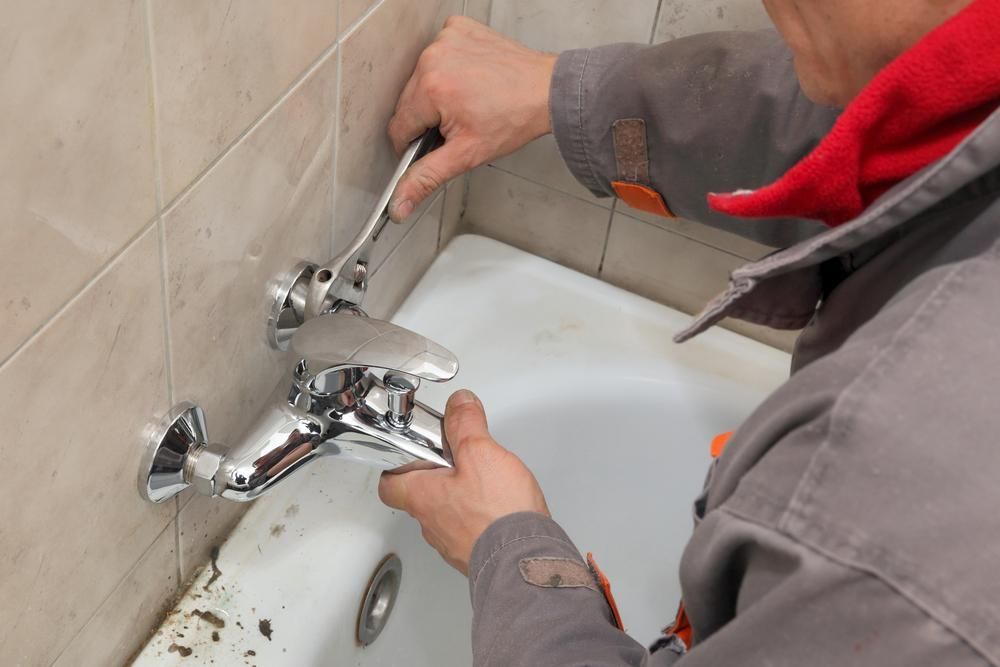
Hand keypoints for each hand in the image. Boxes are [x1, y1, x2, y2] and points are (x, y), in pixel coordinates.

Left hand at [378, 389, 549, 574]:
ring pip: (446, 516)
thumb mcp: (480, 452)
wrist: (524, 562)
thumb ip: (465, 424)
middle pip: (420, 497)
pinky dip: (480, 519)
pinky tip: (500, 509)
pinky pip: (470, 533)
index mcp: (423, 497)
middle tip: (455, 461)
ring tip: (483, 483)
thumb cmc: (498, 515)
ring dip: (460, 499)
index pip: (390, 483)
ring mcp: (453, 544)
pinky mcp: (476, 556)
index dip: (397, 466)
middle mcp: (432, 524)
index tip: (412, 452)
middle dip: (436, 478)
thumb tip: (460, 404)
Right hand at [387, 16, 557, 220]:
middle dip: (428, 118)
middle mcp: (433, 57)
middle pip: (409, 101)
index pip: (399, 127)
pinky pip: (439, 53)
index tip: (437, 144)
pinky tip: (471, 79)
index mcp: (430, 89)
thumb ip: (427, 177)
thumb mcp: (466, 155)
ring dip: (437, 93)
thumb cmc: (514, 119)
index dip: (414, 144)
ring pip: (421, 78)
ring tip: (468, 101)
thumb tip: (399, 203)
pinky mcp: (457, 28)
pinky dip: (450, 67)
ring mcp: (445, 39)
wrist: (547, 91)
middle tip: (460, 123)